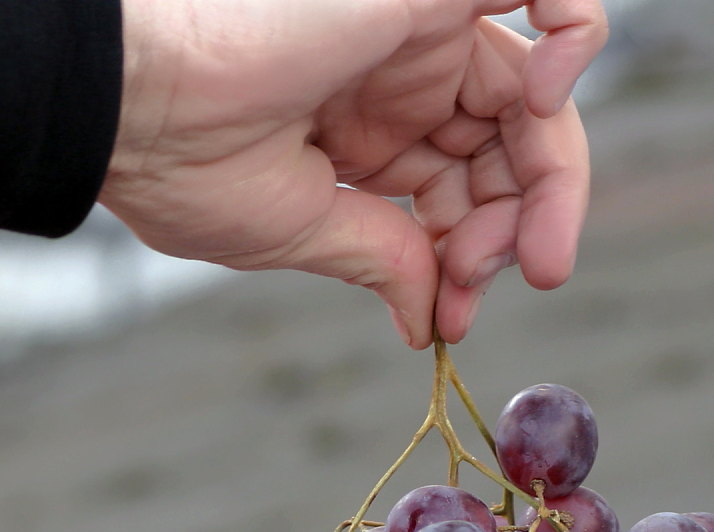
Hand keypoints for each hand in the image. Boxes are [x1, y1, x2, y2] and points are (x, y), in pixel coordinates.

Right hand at [103, 0, 605, 346]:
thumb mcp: (303, 232)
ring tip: (525, 249)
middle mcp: (398, 79)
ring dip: (552, 178)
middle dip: (520, 226)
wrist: (135, 102)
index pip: (462, 189)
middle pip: (510, 149)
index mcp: (364, 134)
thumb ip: (384, 259)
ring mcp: (421, 28)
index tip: (455, 319)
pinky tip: (544, 107)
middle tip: (507, 281)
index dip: (477, 255)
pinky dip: (578, 40)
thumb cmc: (185, 166)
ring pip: (538, 94)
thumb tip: (432, 320)